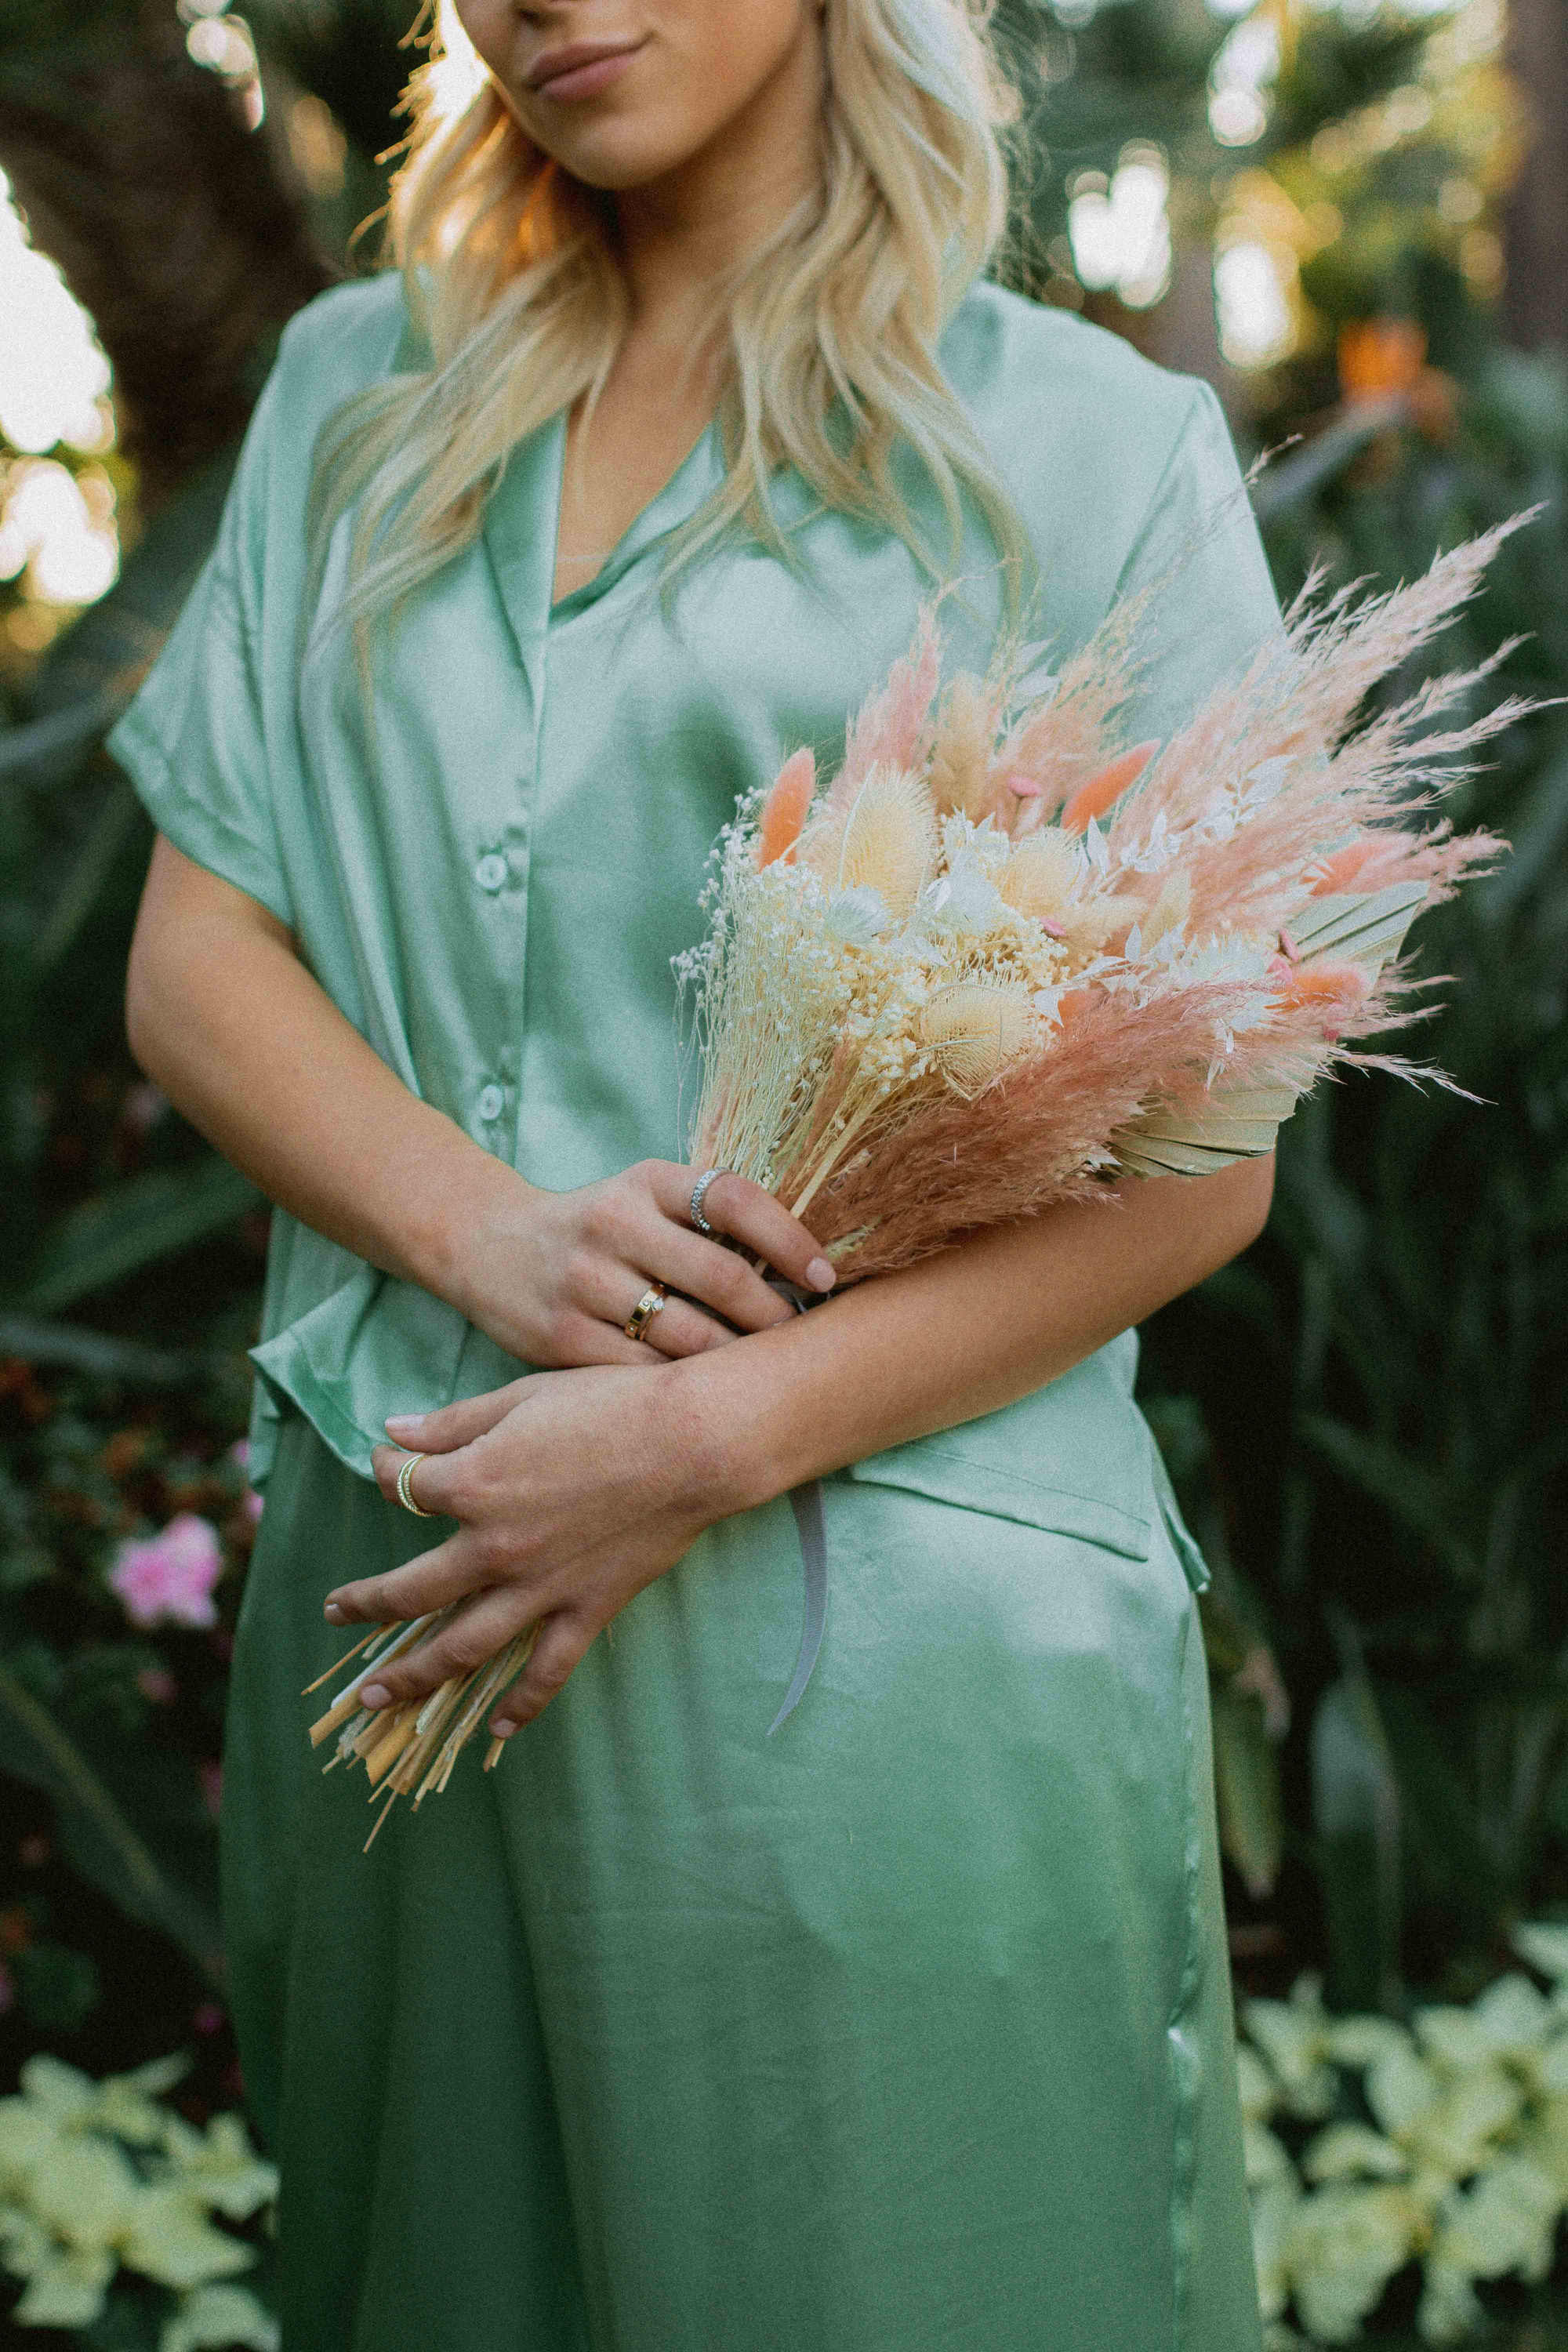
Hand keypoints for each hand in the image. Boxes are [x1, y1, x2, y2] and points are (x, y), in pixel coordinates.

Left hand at [325, 1362, 731, 1737]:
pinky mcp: (585, 1610)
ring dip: (413, 1675)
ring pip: (461, 1648)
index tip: (384, 1461)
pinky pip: (545, 1670)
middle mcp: (494, 1548)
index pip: (403, 1487)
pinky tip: (494, 1729)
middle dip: (365, 1604)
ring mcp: (539, 1588)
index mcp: (473, 1485)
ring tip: (376, 1696)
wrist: (693, 1441)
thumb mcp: (520, 1397)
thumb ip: (452, 1423)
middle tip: (336, 1612)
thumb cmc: (610, 1404)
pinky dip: (519, 1706)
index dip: (384, 1470)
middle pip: (410, 1591)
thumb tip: (392, 1431)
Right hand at [451, 1161, 834, 1367]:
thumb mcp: (647, 1197)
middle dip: (774, 1315)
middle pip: (720, 1274)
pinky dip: (685, 1387)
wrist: (490, 1247)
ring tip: (768, 1375)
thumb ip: (712, 1221)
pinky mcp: (561, 1336)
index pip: (734, 1198)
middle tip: (805, 1343)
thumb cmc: (601, 1227)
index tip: (826, 1277)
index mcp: (648, 1181)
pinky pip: (643, 1372)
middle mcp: (615, 1222)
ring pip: (687, 1334)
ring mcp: (584, 1281)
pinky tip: (710, 1397)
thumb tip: (810, 1268)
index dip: (789, 1238)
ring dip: (739, 1360)